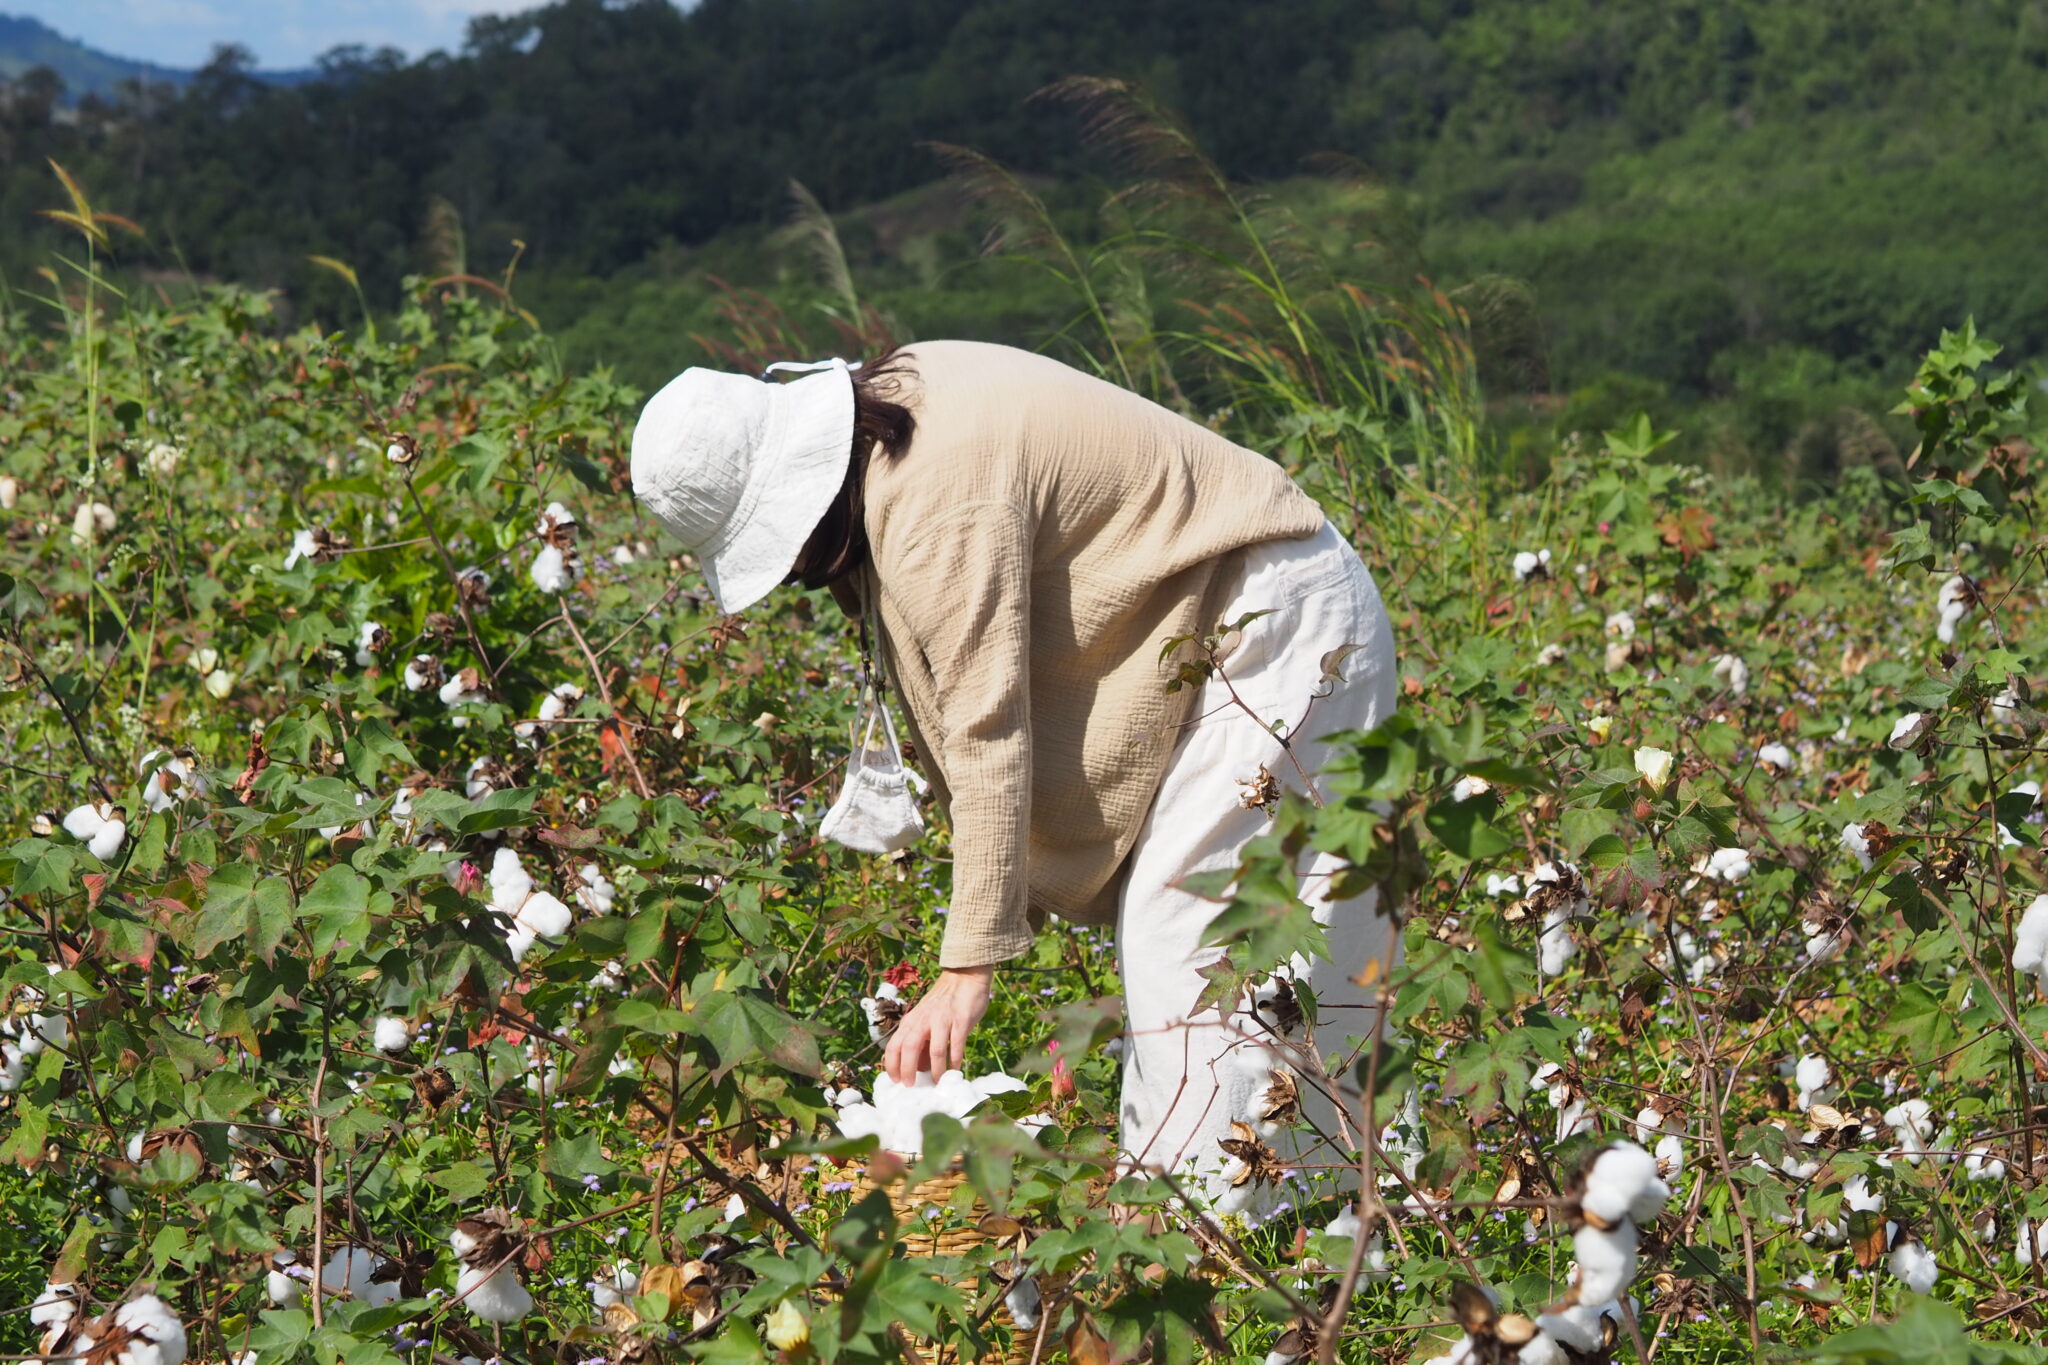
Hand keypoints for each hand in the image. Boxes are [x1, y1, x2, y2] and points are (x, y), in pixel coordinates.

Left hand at [884, 966, 992, 1084]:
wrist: (963, 977)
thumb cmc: (943, 1004)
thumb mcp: (925, 1020)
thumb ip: (921, 1042)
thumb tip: (920, 1068)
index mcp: (912, 1021)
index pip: (894, 1045)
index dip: (892, 1065)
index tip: (896, 1081)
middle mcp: (923, 1020)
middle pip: (909, 1048)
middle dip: (907, 1070)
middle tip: (911, 1086)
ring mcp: (942, 1020)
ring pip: (935, 1050)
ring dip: (935, 1070)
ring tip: (937, 1082)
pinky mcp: (960, 1020)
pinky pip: (956, 1045)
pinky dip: (954, 1061)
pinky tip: (955, 1070)